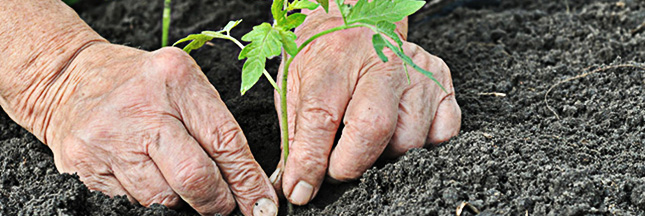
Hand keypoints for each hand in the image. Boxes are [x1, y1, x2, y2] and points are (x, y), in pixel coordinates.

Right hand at [44, 44, 277, 215]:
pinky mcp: (85, 167)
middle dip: (217, 201)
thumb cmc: (140, 84)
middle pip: (194, 177)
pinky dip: (151, 199)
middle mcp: (141, 109)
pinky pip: (132, 203)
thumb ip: (215, 127)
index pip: (224, 141)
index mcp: (175, 79)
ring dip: (182, 202)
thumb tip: (249, 186)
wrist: (68, 79)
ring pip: (163, 199)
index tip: (262, 204)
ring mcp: (108, 140)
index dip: (248, 180)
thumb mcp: (183, 85)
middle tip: (225, 205)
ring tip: (179, 183)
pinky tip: (149, 178)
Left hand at [270, 8, 461, 204]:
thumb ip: (296, 136)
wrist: (355, 22)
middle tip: (336, 168)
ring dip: (384, 155)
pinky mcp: (442, 83)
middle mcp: (383, 61)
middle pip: (374, 128)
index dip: (310, 161)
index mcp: (336, 57)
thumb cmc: (324, 57)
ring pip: (409, 140)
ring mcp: (418, 72)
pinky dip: (420, 145)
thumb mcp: (295, 87)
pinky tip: (398, 132)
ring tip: (366, 140)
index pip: (322, 117)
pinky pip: (442, 135)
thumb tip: (298, 184)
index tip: (301, 188)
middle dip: (350, 163)